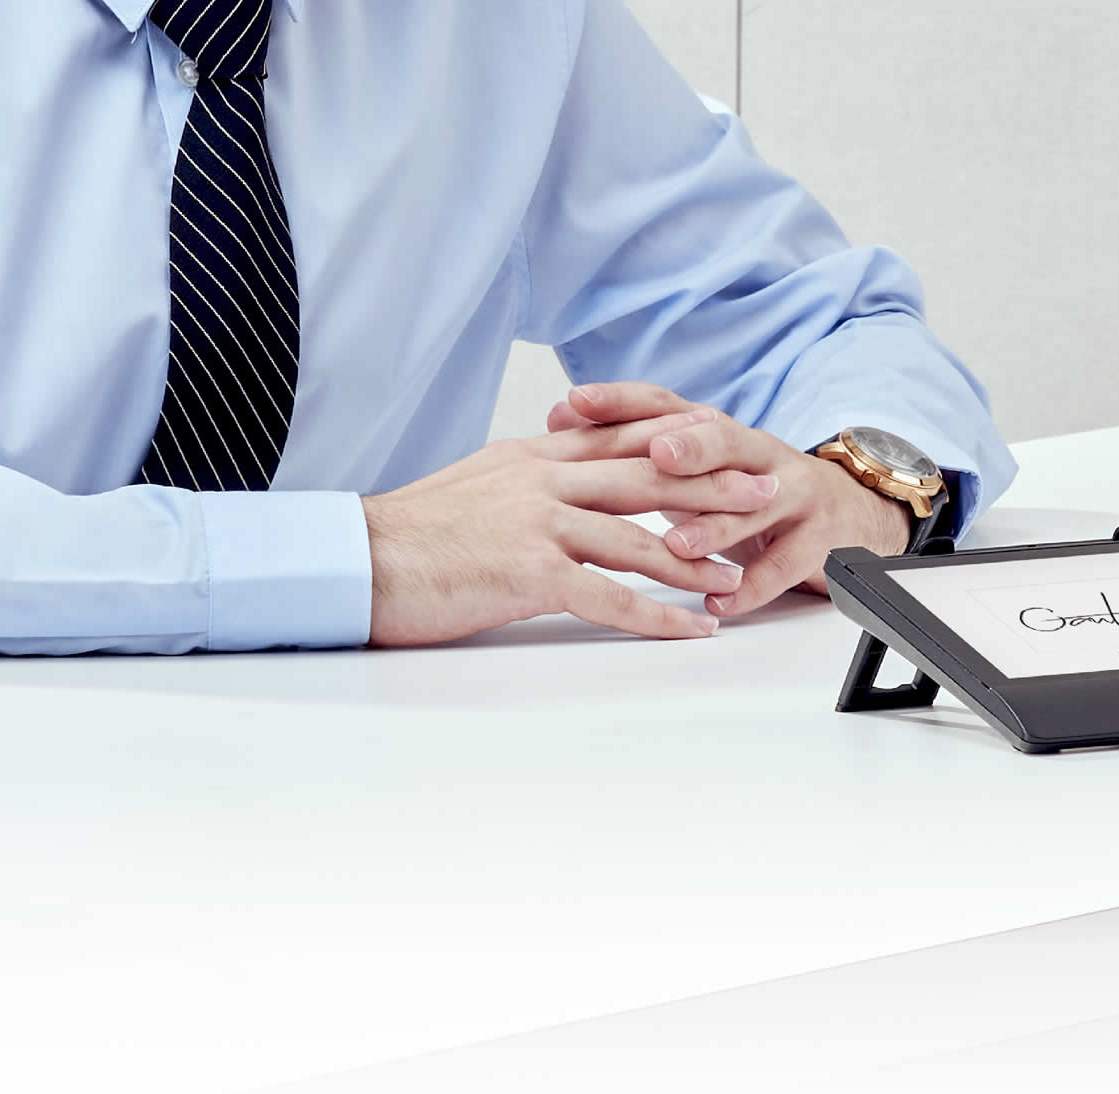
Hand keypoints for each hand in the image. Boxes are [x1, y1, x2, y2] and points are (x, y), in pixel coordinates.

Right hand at [358, 409, 784, 644]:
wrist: (353, 560)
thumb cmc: (404, 537)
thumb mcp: (470, 489)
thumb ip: (520, 484)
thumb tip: (553, 494)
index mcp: (527, 456)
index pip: (618, 439)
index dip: (677, 442)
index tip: (724, 444)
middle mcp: (540, 480)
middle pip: (646, 475)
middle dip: (712, 483)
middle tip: (765, 489)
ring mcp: (536, 522)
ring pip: (639, 535)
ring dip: (698, 558)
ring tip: (742, 574)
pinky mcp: (528, 571)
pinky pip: (609, 595)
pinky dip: (658, 614)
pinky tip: (691, 628)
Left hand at [541, 383, 920, 617]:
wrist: (844, 514)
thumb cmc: (748, 489)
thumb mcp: (694, 463)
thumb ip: (633, 442)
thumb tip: (562, 415)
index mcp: (718, 431)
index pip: (667, 404)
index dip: (623, 401)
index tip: (577, 402)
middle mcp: (757, 453)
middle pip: (725, 441)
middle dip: (692, 446)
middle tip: (657, 454)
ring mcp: (792, 495)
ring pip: (755, 506)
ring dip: (716, 525)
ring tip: (678, 546)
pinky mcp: (817, 540)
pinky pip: (784, 565)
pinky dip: (752, 586)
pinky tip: (721, 601)